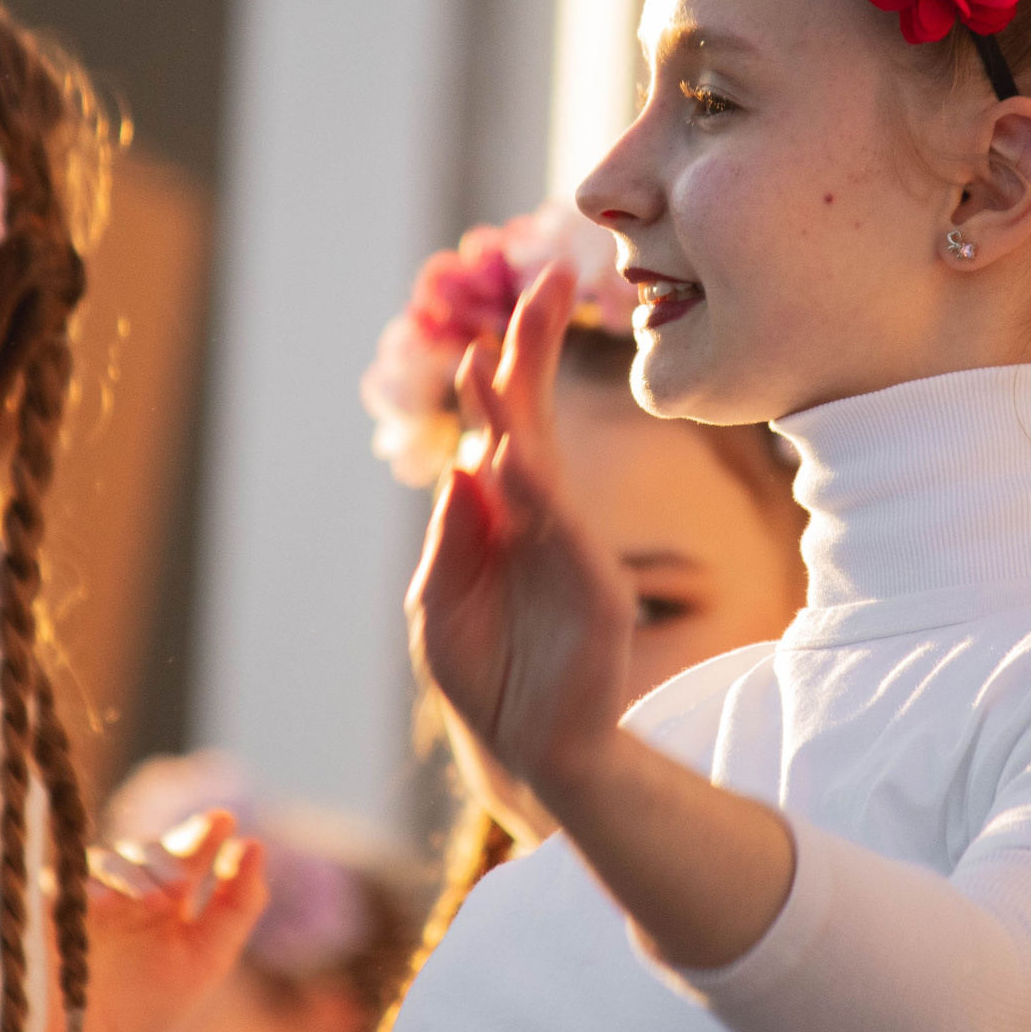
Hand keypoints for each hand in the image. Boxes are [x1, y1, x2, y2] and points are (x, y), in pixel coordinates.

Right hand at [65, 810, 268, 1031]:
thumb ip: (239, 904)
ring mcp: (92, 897)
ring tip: (155, 902)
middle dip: (170, 859)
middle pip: (151, 850)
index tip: (225, 820)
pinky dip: (88, 889)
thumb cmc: (153, 1008)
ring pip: (110, 860)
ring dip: (134, 874)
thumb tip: (255, 845)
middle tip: (181, 884)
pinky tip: (104, 904)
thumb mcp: (208, 958)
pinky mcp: (56, 910)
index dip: (206, 831)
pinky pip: (67, 883)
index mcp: (171, 896)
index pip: (190, 851)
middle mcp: (131, 889)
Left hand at [406, 261, 636, 802]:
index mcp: (499, 512)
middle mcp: (535, 516)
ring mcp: (565, 548)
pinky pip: (556, 532)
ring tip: (494, 360)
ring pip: (536, 464)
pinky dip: (532, 492)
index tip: (515, 307)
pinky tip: (508, 457)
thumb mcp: (441, 607)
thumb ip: (450, 541)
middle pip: (532, 416)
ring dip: (513, 411)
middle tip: (551, 281)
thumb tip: (460, 468)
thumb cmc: (486, 674)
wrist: (528, 750)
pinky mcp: (588, 590)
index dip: (510, 363)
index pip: (506, 421)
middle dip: (536, 348)